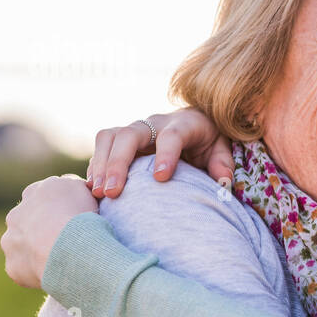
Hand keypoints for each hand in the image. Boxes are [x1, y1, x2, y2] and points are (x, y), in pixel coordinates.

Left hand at [1, 175, 97, 287]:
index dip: (58, 206)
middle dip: (43, 229)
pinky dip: (37, 272)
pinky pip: (25, 270)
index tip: (73, 217)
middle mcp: (16, 215)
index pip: (43, 195)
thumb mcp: (83, 188)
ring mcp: (11, 241)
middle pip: (29, 221)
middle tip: (67, 240)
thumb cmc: (79, 215)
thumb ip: (73, 185)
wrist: (69, 247)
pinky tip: (56, 273)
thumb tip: (70, 185)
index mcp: (34, 192)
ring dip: (36, 251)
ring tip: (62, 259)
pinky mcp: (12, 266)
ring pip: (23, 246)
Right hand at [87, 108, 232, 197]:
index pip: (172, 136)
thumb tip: (223, 184)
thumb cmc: (208, 141)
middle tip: (113, 192)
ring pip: (110, 137)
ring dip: (101, 165)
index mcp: (184, 124)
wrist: (193, 123)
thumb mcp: (221, 149)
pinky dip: (97, 166)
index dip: (166, 154)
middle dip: (119, 163)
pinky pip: (103, 145)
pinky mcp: (121, 137)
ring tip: (99, 193)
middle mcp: (156, 123)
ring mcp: (136, 129)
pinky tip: (94, 188)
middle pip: (130, 135)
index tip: (161, 178)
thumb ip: (222, 164)